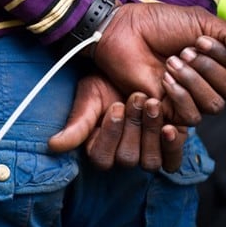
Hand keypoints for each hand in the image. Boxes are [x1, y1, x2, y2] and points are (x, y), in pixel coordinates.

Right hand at [49, 73, 186, 171]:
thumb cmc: (108, 82)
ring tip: (152, 104)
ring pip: (150, 162)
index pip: (102, 158)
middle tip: (136, 98)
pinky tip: (170, 127)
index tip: (115, 106)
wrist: (136, 64)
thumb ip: (78, 124)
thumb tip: (53, 146)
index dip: (110, 134)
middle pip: (128, 159)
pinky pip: (172, 160)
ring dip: (151, 133)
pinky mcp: (169, 144)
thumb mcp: (90, 98)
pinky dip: (172, 145)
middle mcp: (123, 154)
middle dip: (132, 127)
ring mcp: (147, 151)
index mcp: (101, 147)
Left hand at [93, 3, 225, 124]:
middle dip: (210, 69)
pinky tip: (165, 79)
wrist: (125, 31)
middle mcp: (208, 81)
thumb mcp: (200, 21)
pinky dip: (181, 96)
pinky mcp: (171, 111)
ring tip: (172, 62)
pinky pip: (192, 117)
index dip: (225, 56)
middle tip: (185, 51)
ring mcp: (190, 97)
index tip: (200, 39)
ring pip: (214, 105)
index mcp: (219, 59)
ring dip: (195, 82)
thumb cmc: (159, 23)